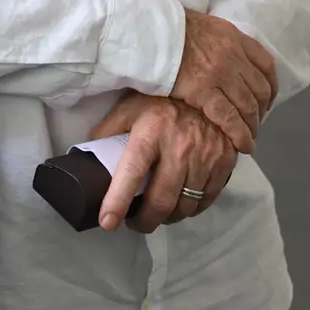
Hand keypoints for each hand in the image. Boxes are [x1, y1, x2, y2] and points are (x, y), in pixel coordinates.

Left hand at [90, 92, 235, 234]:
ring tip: (157, 213)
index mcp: (151, 129)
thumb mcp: (130, 107)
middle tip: (134, 222)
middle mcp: (180, 145)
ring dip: (168, 218)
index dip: (118, 199)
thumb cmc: (161, 101)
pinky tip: (180, 203)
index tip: (107, 222)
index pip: (132, 171)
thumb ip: (109, 131)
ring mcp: (205, 156)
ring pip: (184, 207)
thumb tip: (86, 158)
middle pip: (161, 200)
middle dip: (144, 221)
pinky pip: (205, 201)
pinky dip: (190, 209)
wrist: (208, 86)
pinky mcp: (223, 163)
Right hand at [171, 10, 277, 154]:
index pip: (266, 64)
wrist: (153, 34)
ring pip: (248, 106)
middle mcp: (233, 56)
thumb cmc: (173, 30)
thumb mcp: (208, 27)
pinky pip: (230, 118)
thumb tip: (229, 56)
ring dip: (253, 125)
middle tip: (255, 121)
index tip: (267, 99)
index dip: (271, 86)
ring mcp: (221, 74)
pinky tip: (243, 145)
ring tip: (250, 137)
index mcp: (235, 37)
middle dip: (262, 110)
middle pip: (260, 89)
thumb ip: (224, 41)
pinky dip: (240, 134)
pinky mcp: (204, 91)